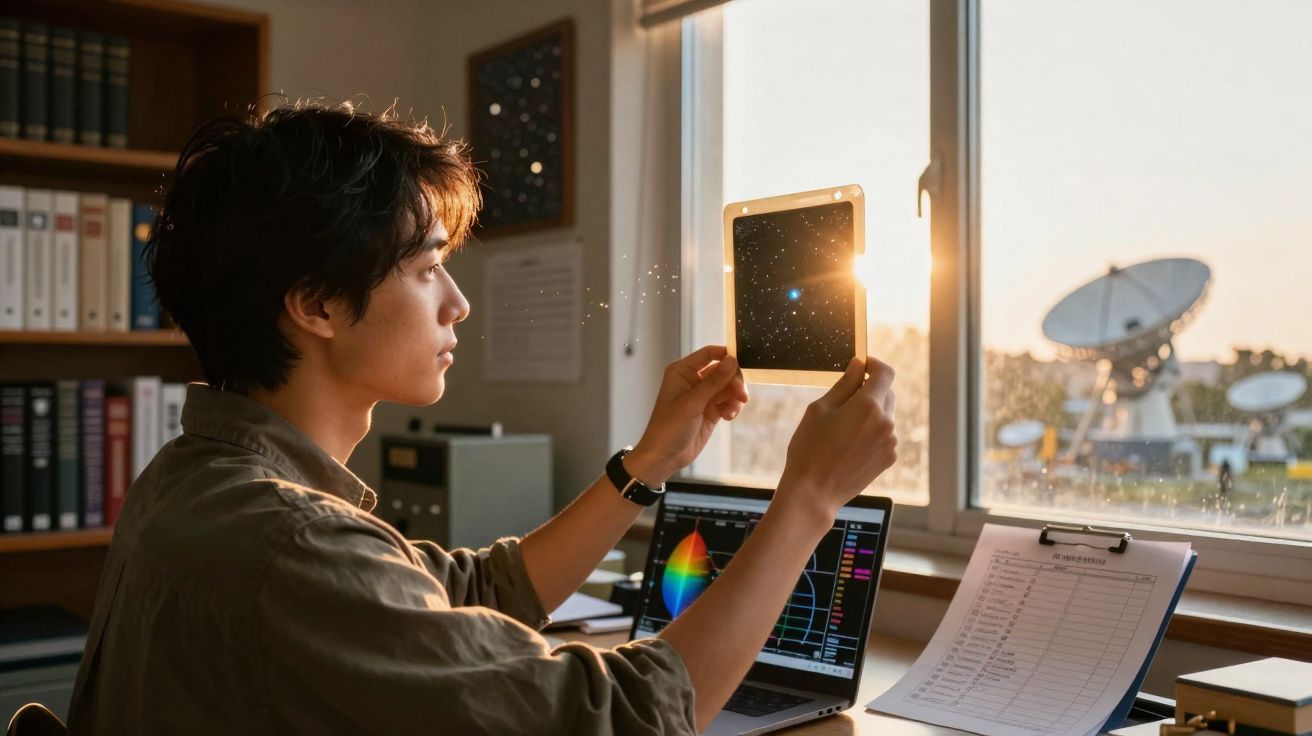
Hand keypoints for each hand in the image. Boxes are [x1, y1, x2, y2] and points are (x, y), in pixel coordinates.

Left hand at [627, 346, 749, 485]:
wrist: (664, 457)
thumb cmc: (668, 428)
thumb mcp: (692, 403)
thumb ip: (714, 381)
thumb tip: (732, 361)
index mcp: (682, 372)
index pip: (709, 354)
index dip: (726, 355)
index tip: (743, 361)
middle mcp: (693, 381)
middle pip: (722, 371)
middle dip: (734, 382)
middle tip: (741, 395)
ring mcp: (702, 396)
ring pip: (727, 387)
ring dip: (734, 396)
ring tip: (733, 410)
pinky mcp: (710, 411)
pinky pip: (727, 402)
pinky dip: (732, 407)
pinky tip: (729, 416)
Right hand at [776, 356, 896, 518]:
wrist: (814, 492)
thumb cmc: (809, 449)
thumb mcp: (820, 409)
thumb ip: (844, 384)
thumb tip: (858, 365)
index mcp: (869, 405)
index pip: (885, 372)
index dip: (874, 364)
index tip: (862, 365)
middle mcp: (886, 422)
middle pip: (887, 393)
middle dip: (870, 389)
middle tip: (844, 399)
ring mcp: (890, 442)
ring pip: (886, 415)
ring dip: (871, 412)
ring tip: (842, 428)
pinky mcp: (888, 458)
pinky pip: (885, 434)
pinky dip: (872, 431)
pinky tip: (848, 443)